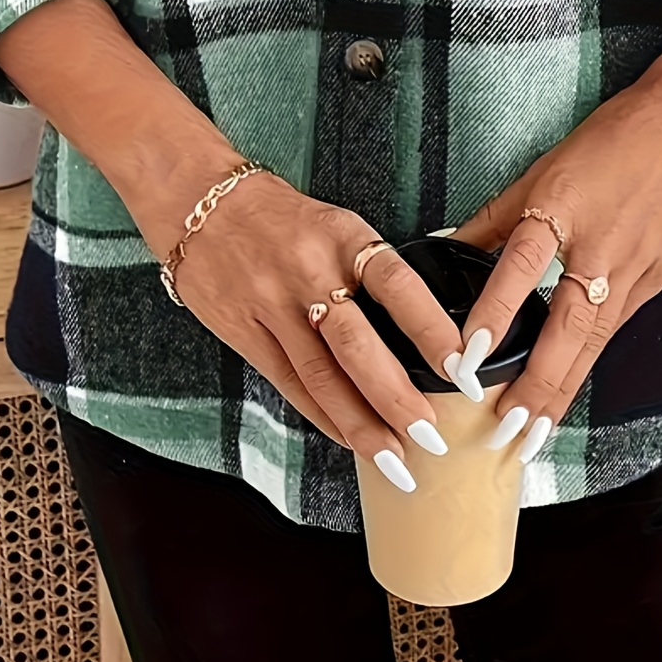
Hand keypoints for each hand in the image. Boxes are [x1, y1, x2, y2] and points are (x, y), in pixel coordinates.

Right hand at [133, 169, 466, 491]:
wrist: (200, 201)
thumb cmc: (283, 217)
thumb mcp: (336, 226)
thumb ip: (371, 272)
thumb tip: (426, 335)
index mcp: (344, 237)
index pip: (398, 285)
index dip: (431, 329)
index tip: (461, 367)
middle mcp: (309, 270)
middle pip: (357, 345)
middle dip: (396, 398)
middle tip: (432, 436)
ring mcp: (272, 304)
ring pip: (321, 376)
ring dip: (361, 424)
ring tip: (394, 459)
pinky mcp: (243, 331)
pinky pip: (289, 384)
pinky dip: (322, 417)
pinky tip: (349, 439)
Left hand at [444, 61, 661, 464]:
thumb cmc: (616, 135)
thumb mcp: (544, 165)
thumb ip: (497, 214)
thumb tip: (448, 246)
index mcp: (565, 206)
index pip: (522, 267)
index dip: (495, 313)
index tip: (468, 357)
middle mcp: (601, 246)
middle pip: (567, 327)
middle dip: (536, 385)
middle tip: (505, 431)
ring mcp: (635, 268)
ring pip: (593, 342)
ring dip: (562, 392)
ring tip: (532, 436)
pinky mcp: (656, 278)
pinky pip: (614, 328)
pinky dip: (588, 364)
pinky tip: (567, 393)